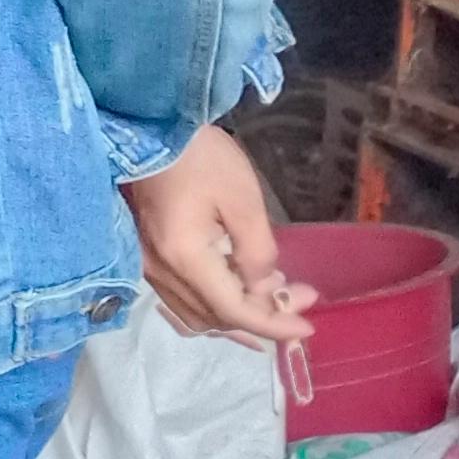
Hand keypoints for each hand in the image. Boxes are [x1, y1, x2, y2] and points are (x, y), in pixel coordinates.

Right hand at [124, 123, 313, 347]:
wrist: (150, 131)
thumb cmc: (202, 159)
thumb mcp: (243, 200)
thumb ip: (257, 252)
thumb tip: (263, 287)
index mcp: (185, 259)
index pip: (233, 311)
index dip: (273, 324)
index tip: (308, 327)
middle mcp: (162, 272)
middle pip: (215, 318)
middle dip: (262, 318)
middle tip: (302, 299)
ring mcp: (150, 267)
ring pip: (197, 315)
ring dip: (238, 315)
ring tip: (275, 300)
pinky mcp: (149, 257)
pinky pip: (182, 300)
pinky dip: (215, 307)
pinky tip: (237, 296)